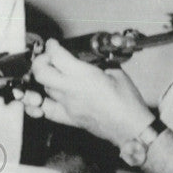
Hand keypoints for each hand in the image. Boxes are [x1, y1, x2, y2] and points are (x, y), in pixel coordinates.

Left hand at [17, 39, 153, 147]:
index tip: (53, 44)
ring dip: (46, 78)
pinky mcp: (68, 118)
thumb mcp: (116, 73)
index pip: (57, 56)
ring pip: (44, 88)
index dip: (51, 46)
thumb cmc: (128, 103)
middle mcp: (71, 90)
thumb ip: (98, 65)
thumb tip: (88, 61)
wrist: (131, 128)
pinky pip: (45, 110)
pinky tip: (44, 97)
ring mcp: (67, 105)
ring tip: (54, 74)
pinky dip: (41, 102)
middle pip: (41, 72)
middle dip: (41, 61)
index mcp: (84, 76)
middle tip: (48, 58)